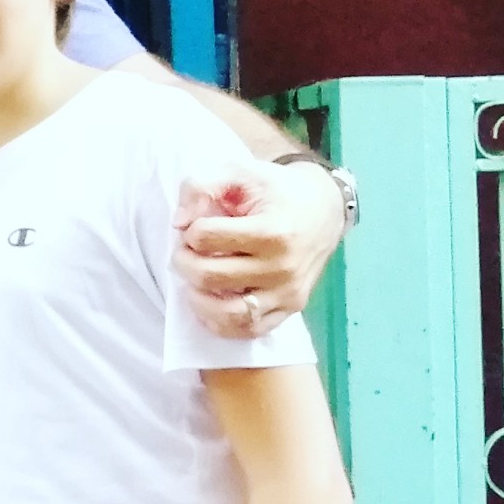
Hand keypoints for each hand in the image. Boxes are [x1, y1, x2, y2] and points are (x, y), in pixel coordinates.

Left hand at [172, 161, 342, 339]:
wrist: (324, 208)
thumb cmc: (277, 190)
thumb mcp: (240, 172)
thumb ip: (202, 187)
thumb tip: (179, 223)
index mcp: (271, 230)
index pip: (205, 237)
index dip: (190, 230)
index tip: (196, 226)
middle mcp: (281, 267)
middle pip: (208, 276)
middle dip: (184, 261)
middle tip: (186, 251)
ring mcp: (287, 292)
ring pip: (227, 313)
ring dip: (197, 298)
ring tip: (193, 280)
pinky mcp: (289, 308)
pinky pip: (248, 330)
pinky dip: (220, 323)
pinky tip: (210, 302)